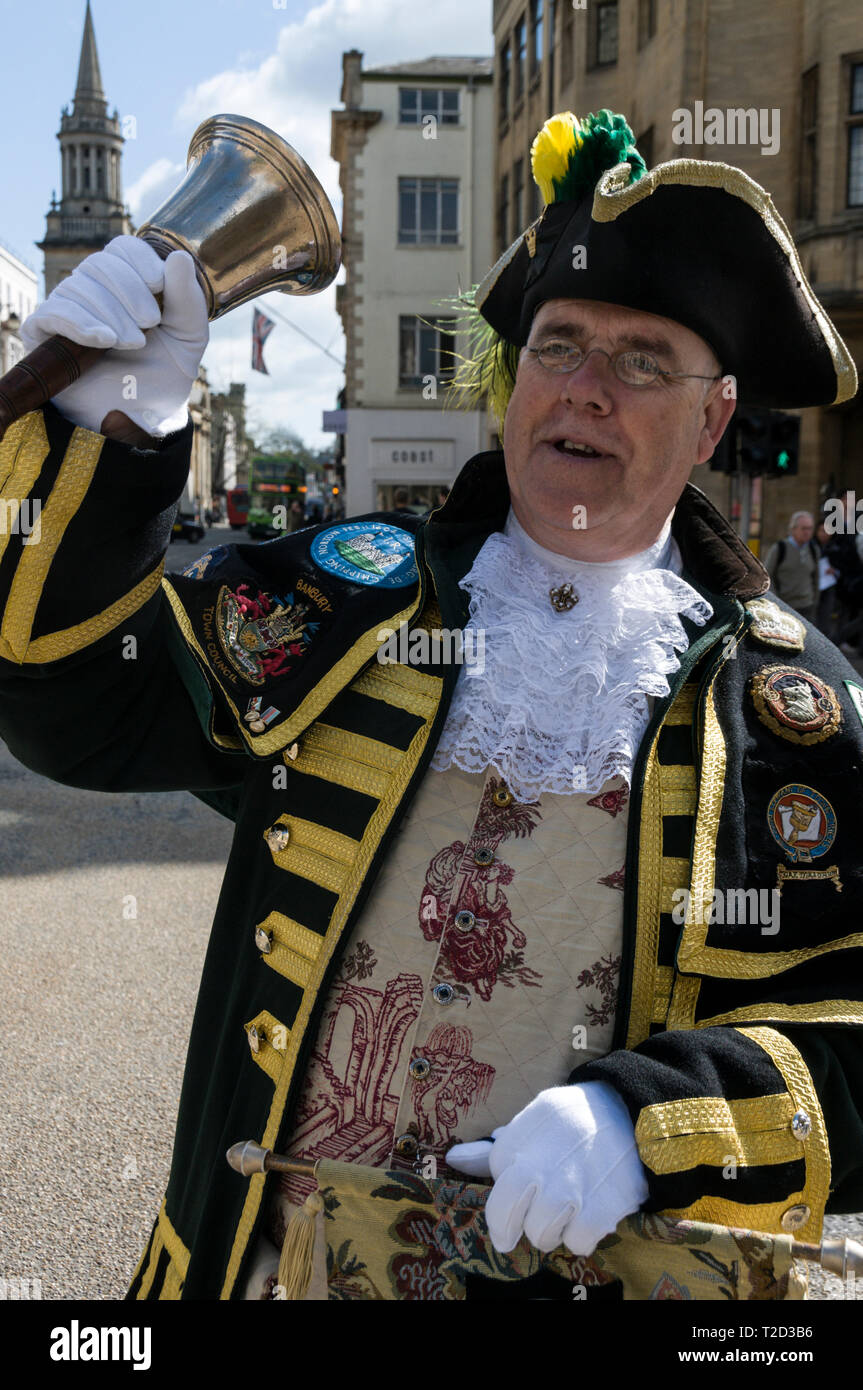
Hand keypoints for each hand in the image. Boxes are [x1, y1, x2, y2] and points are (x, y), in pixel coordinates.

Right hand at [20, 235, 208, 437]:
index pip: (123, 248)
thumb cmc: (162, 375)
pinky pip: (54, 312)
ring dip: (111, 314)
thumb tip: (178, 256)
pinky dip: (80, 323)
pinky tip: (103, 340)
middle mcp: (94, 290)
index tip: (158, 285)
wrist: (139, 416)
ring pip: (79, 286)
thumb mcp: (188, 338)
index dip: (139, 260)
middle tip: (149, 324)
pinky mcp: (44, 332)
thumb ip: (189, 301)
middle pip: (101, 263)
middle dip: (129, 291)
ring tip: (131, 343)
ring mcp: (67, 309)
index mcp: (127, 284)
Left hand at [446, 1081, 648, 1255]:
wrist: (641, 1118)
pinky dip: (580, 1237)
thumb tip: (454, 1159)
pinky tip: (587, 1218)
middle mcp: (547, 1157)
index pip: (496, 1167)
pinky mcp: (604, 1207)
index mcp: (530, 1127)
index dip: (505, 1180)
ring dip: (547, 1230)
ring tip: (561, 1215)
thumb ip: (497, 1145)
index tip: (520, 1183)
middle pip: (505, 1208)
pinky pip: (576, 1242)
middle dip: (505, 1226)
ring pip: (540, 1232)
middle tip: (510, 1233)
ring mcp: (575, 1185)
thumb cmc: (580, 1121)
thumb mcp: (539, 1118)